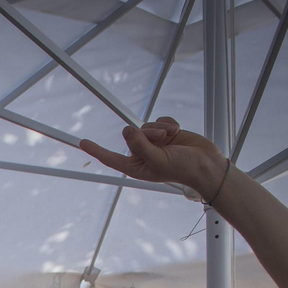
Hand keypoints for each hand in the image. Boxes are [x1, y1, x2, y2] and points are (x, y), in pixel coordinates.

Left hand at [80, 117, 226, 199]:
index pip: (111, 157)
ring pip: (146, 125)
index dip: (96, 150)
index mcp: (135, 166)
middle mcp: (142, 154)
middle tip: (163, 140)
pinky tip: (177, 131)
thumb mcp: (157, 160)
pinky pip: (159, 120)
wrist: (205, 163)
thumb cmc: (182, 168)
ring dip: (160, 128)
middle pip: (132, 135)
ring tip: (172, 137)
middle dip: (148, 133)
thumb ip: (140, 145)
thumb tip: (127, 130)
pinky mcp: (164, 132)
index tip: (82, 142)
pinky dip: (168, 123)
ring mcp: (153, 142)